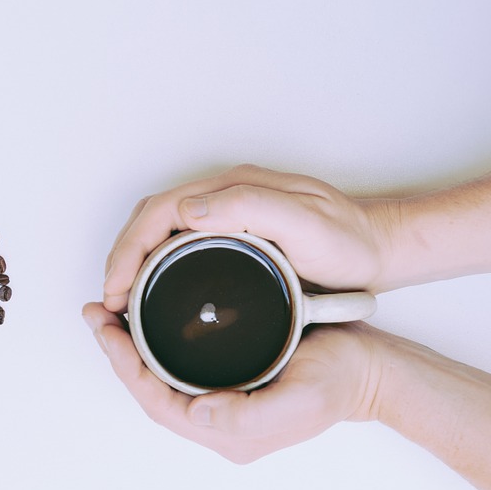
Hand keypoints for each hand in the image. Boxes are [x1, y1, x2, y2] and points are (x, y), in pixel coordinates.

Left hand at [81, 303, 382, 463]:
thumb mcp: (301, 399)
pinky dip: (154, 343)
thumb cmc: (341, 381)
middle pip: (150, 389)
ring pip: (159, 377)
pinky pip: (178, 367)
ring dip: (131, 348)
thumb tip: (198, 412)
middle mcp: (218, 421)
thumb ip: (248, 415)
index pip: (156, 401)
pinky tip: (144, 319)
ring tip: (109, 314)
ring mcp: (222, 402)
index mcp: (227, 432)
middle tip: (95, 314)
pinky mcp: (229, 380)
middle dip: (118, 354)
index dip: (125, 367)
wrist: (373, 370)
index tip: (107, 331)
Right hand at [102, 165, 399, 311]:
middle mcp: (224, 197)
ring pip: (161, 232)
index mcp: (232, 189)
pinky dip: (154, 267)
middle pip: (151, 220)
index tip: (116, 287)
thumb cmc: (349, 242)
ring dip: (134, 263)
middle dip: (121, 257)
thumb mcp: (305, 223)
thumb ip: (249, 208)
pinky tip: (153, 292)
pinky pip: (179, 245)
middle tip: (109, 300)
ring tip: (121, 300)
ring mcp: (228, 215)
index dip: (129, 249)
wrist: (381, 250)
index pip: (159, 212)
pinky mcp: (234, 235)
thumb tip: (186, 209)